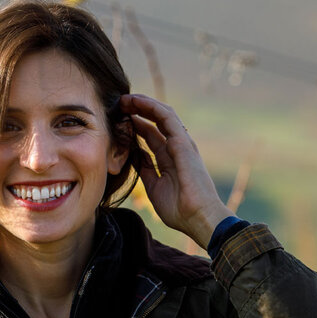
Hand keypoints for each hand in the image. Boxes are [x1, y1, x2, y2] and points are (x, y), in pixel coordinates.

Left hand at [118, 94, 232, 248]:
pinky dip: (151, 106)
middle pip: (155, 122)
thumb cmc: (180, 209)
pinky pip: (167, 117)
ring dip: (142, 104)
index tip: (117, 119)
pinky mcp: (183, 142)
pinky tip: (136, 101)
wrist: (199, 218)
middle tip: (118, 104)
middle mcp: (176, 147)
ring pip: (161, 114)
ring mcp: (181, 143)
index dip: (135, 125)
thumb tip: (134, 155)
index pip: (151, 134)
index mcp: (170, 158)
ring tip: (125, 99)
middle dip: (136, 111)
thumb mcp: (154, 187)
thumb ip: (145, 169)